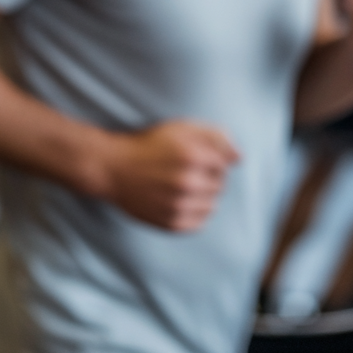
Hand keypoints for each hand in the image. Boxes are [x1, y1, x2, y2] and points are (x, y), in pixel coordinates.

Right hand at [97, 120, 239, 231]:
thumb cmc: (147, 145)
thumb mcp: (179, 128)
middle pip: (220, 185)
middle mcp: (187, 182)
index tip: (192, 157)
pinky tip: (178, 202)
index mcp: (192, 155)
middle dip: (206, 177)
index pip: (224, 165)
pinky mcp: (171, 223)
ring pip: (212, 206)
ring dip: (202, 197)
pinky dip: (193, 214)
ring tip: (180, 187)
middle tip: (183, 172)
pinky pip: (199, 224)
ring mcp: (179, 205)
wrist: (112, 168)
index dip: (209, 159)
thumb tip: (240, 158)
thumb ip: (214, 136)